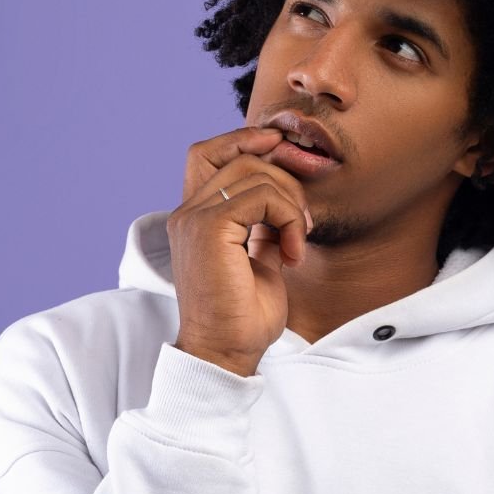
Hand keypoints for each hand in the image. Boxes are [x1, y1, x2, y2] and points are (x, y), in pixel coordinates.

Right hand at [168, 125, 312, 376]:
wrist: (227, 353)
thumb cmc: (243, 316)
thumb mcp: (259, 260)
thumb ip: (264, 227)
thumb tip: (285, 202)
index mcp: (194, 217)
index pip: (209, 152)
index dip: (246, 140)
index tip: (287, 158)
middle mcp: (187, 212)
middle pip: (241, 155)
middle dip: (287, 177)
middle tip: (306, 221)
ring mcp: (194, 218)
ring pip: (255, 172)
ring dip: (292, 204)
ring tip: (298, 243)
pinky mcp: (208, 228)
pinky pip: (261, 196)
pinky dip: (288, 218)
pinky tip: (293, 252)